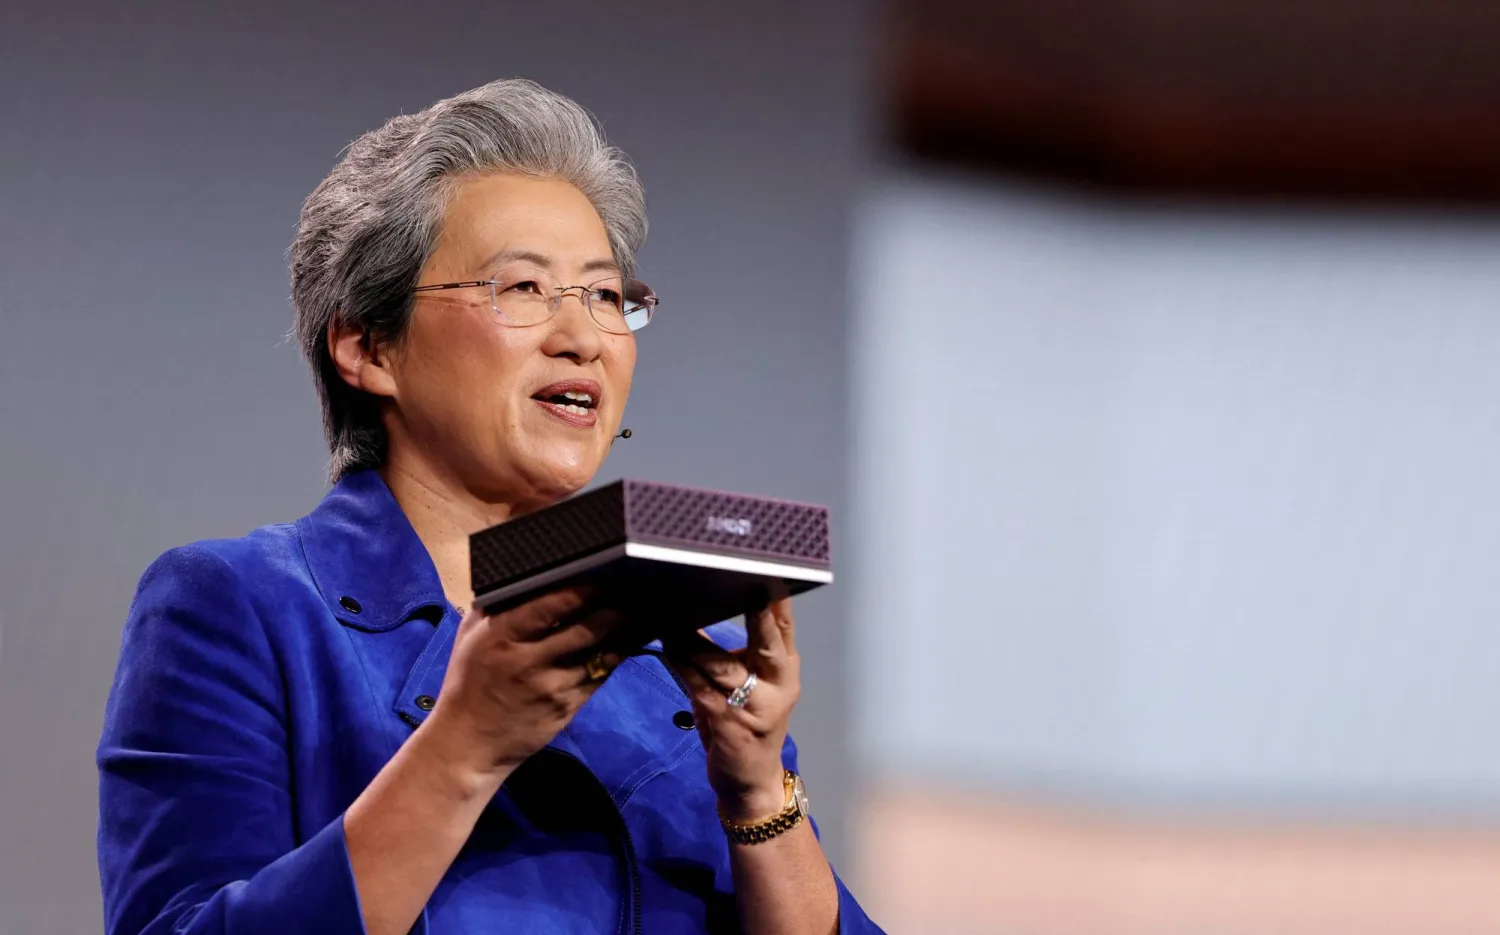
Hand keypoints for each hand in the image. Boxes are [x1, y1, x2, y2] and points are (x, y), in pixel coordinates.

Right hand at [425, 587, 622, 777]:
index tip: (603, 573)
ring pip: (601, 654)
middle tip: (635, 591)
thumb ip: (500, 604)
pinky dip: (616, 657)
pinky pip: (600, 676)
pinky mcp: (568, 708)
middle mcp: (529, 661)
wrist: (468, 743)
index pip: (549, 606)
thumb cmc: (470, 680)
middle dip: (615, 609)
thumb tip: (534, 574)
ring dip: (624, 633)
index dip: (581, 590)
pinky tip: (627, 641)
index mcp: (502, 636)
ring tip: (640, 612)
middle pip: (585, 629)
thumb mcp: (472, 635)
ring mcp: (552, 687)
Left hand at [663, 598, 799, 821]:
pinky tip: (667, 649)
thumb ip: (740, 650)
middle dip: (757, 615)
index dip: (777, 601)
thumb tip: (703, 603)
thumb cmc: (748, 720)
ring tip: (671, 617)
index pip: (784, 627)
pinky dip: (681, 666)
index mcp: (784, 668)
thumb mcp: (755, 683)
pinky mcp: (729, 724)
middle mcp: (777, 685)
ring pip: (721, 665)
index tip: (767, 571)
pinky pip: (700, 687)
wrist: (750, 780)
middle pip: (767, 642)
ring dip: (693, 640)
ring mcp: (755, 707)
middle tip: (744, 586)